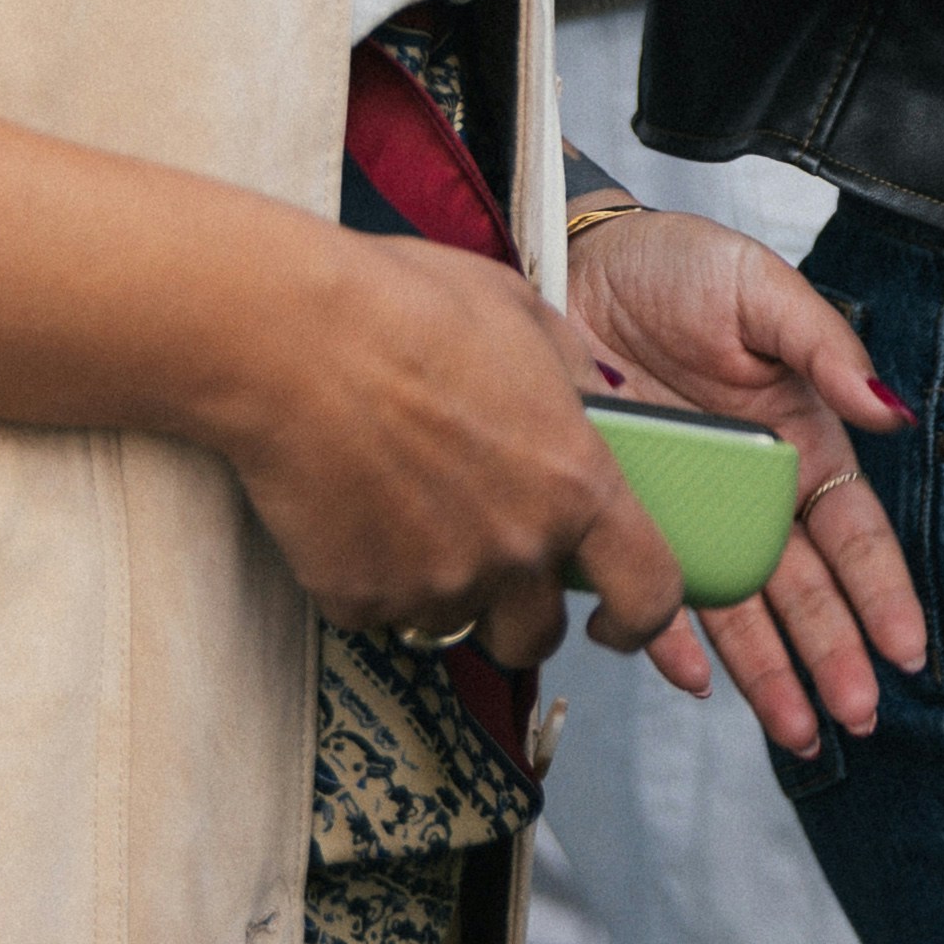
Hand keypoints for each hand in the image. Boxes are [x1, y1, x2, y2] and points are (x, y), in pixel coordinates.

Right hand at [204, 227, 678, 669]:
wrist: (294, 339)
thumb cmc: (407, 308)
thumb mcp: (525, 316)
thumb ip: (573, 380)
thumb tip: (595, 407)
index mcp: (575, 485)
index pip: (649, 593)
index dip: (642, 619)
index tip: (617, 619)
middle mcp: (518, 548)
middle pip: (538, 635)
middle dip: (520, 611)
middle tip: (486, 558)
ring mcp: (436, 582)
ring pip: (455, 622)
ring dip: (442, 588)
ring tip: (405, 509)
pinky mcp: (359, 598)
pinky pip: (379, 608)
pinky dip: (369, 576)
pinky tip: (350, 506)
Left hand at [567, 205, 927, 757]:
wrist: (567, 259)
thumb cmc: (674, 266)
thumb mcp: (761, 291)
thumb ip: (826, 347)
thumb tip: (889, 409)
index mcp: (798, 439)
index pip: (852, 532)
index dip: (881, 591)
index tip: (906, 648)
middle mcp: (750, 490)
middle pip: (803, 590)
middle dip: (835, 654)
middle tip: (857, 712)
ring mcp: (689, 513)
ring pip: (740, 611)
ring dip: (770, 673)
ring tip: (800, 731)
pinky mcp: (624, 520)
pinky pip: (650, 594)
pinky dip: (672, 642)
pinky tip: (699, 682)